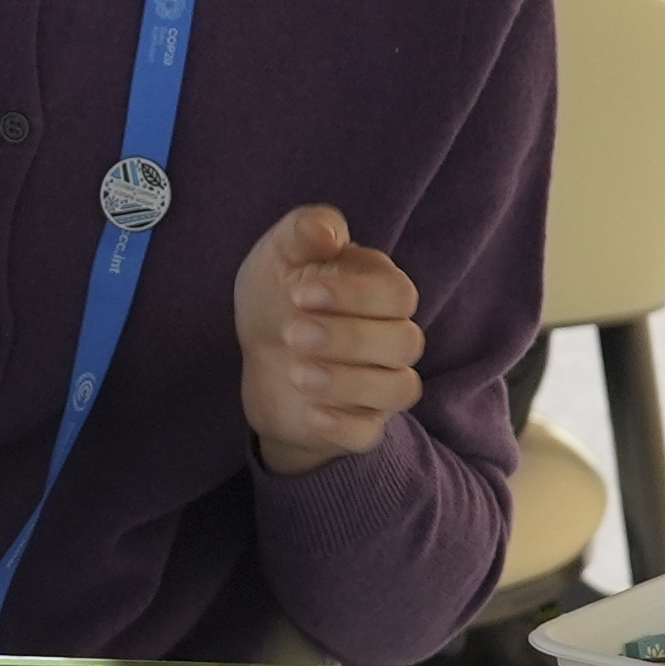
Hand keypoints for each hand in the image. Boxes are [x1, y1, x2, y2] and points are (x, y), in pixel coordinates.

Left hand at [231, 204, 421, 477]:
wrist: (260, 351)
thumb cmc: (280, 294)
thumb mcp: (280, 255)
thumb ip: (303, 232)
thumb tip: (328, 232)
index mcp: (383, 290)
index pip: (397, 295)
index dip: (355, 295)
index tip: (299, 293)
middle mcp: (394, 337)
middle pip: (405, 342)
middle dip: (349, 338)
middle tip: (292, 332)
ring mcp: (380, 383)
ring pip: (398, 389)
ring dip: (349, 381)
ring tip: (296, 372)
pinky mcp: (359, 423)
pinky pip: (369, 434)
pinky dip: (344, 425)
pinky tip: (309, 412)